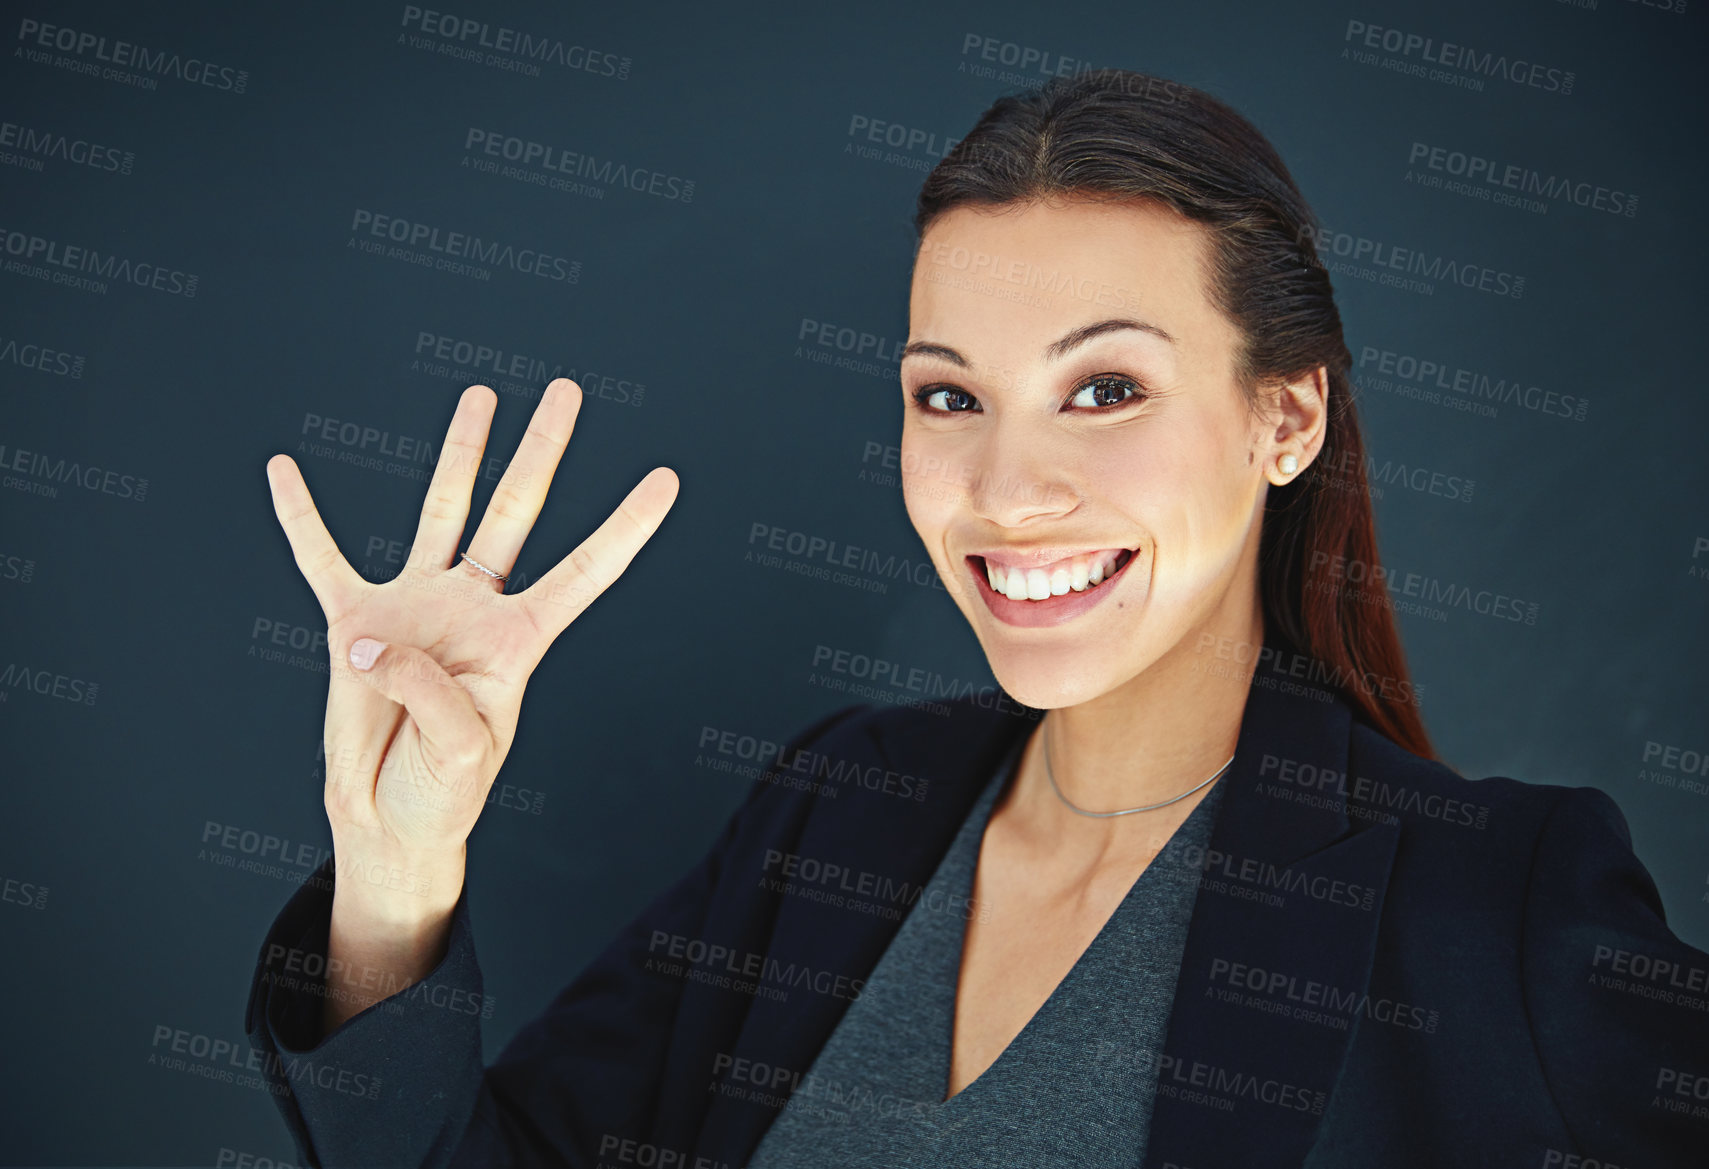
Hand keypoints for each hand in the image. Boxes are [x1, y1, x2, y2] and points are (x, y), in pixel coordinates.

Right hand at [265, 378, 678, 883]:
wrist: (389, 818)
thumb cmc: (442, 793)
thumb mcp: (459, 753)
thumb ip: (430, 694)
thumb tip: (376, 643)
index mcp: (517, 641)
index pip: (585, 572)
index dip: (624, 528)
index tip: (666, 480)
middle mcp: (473, 609)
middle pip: (515, 512)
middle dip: (543, 451)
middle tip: (567, 391)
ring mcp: (415, 608)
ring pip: (442, 510)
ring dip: (461, 451)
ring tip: (481, 394)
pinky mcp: (354, 623)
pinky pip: (322, 559)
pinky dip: (301, 517)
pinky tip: (284, 471)